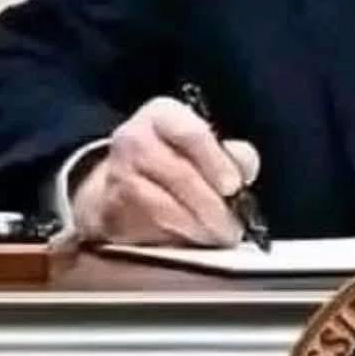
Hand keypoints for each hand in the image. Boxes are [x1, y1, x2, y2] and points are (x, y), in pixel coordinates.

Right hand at [72, 97, 259, 245]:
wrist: (126, 179)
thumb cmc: (178, 158)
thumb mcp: (208, 144)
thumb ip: (232, 154)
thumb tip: (243, 168)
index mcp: (163, 115)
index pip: (191, 134)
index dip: (216, 162)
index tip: (233, 186)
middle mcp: (134, 138)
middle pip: (180, 174)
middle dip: (211, 206)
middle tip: (233, 226)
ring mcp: (118, 173)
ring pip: (162, 206)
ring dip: (196, 227)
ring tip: (218, 236)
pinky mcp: (111, 207)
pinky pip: (147, 227)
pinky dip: (175, 238)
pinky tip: (193, 240)